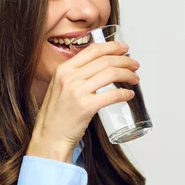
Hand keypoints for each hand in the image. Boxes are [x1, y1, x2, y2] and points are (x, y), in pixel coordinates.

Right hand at [27, 41, 139, 162]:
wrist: (49, 137)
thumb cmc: (56, 115)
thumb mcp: (59, 86)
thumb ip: (75, 75)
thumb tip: (99, 66)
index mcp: (63, 69)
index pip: (92, 50)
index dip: (112, 47)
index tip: (124, 48)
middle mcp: (69, 77)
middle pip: (105, 60)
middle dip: (125, 60)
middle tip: (135, 64)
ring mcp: (78, 92)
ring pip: (111, 74)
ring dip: (128, 74)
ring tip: (135, 78)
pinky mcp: (86, 107)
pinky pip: (112, 95)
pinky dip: (124, 93)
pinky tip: (129, 95)